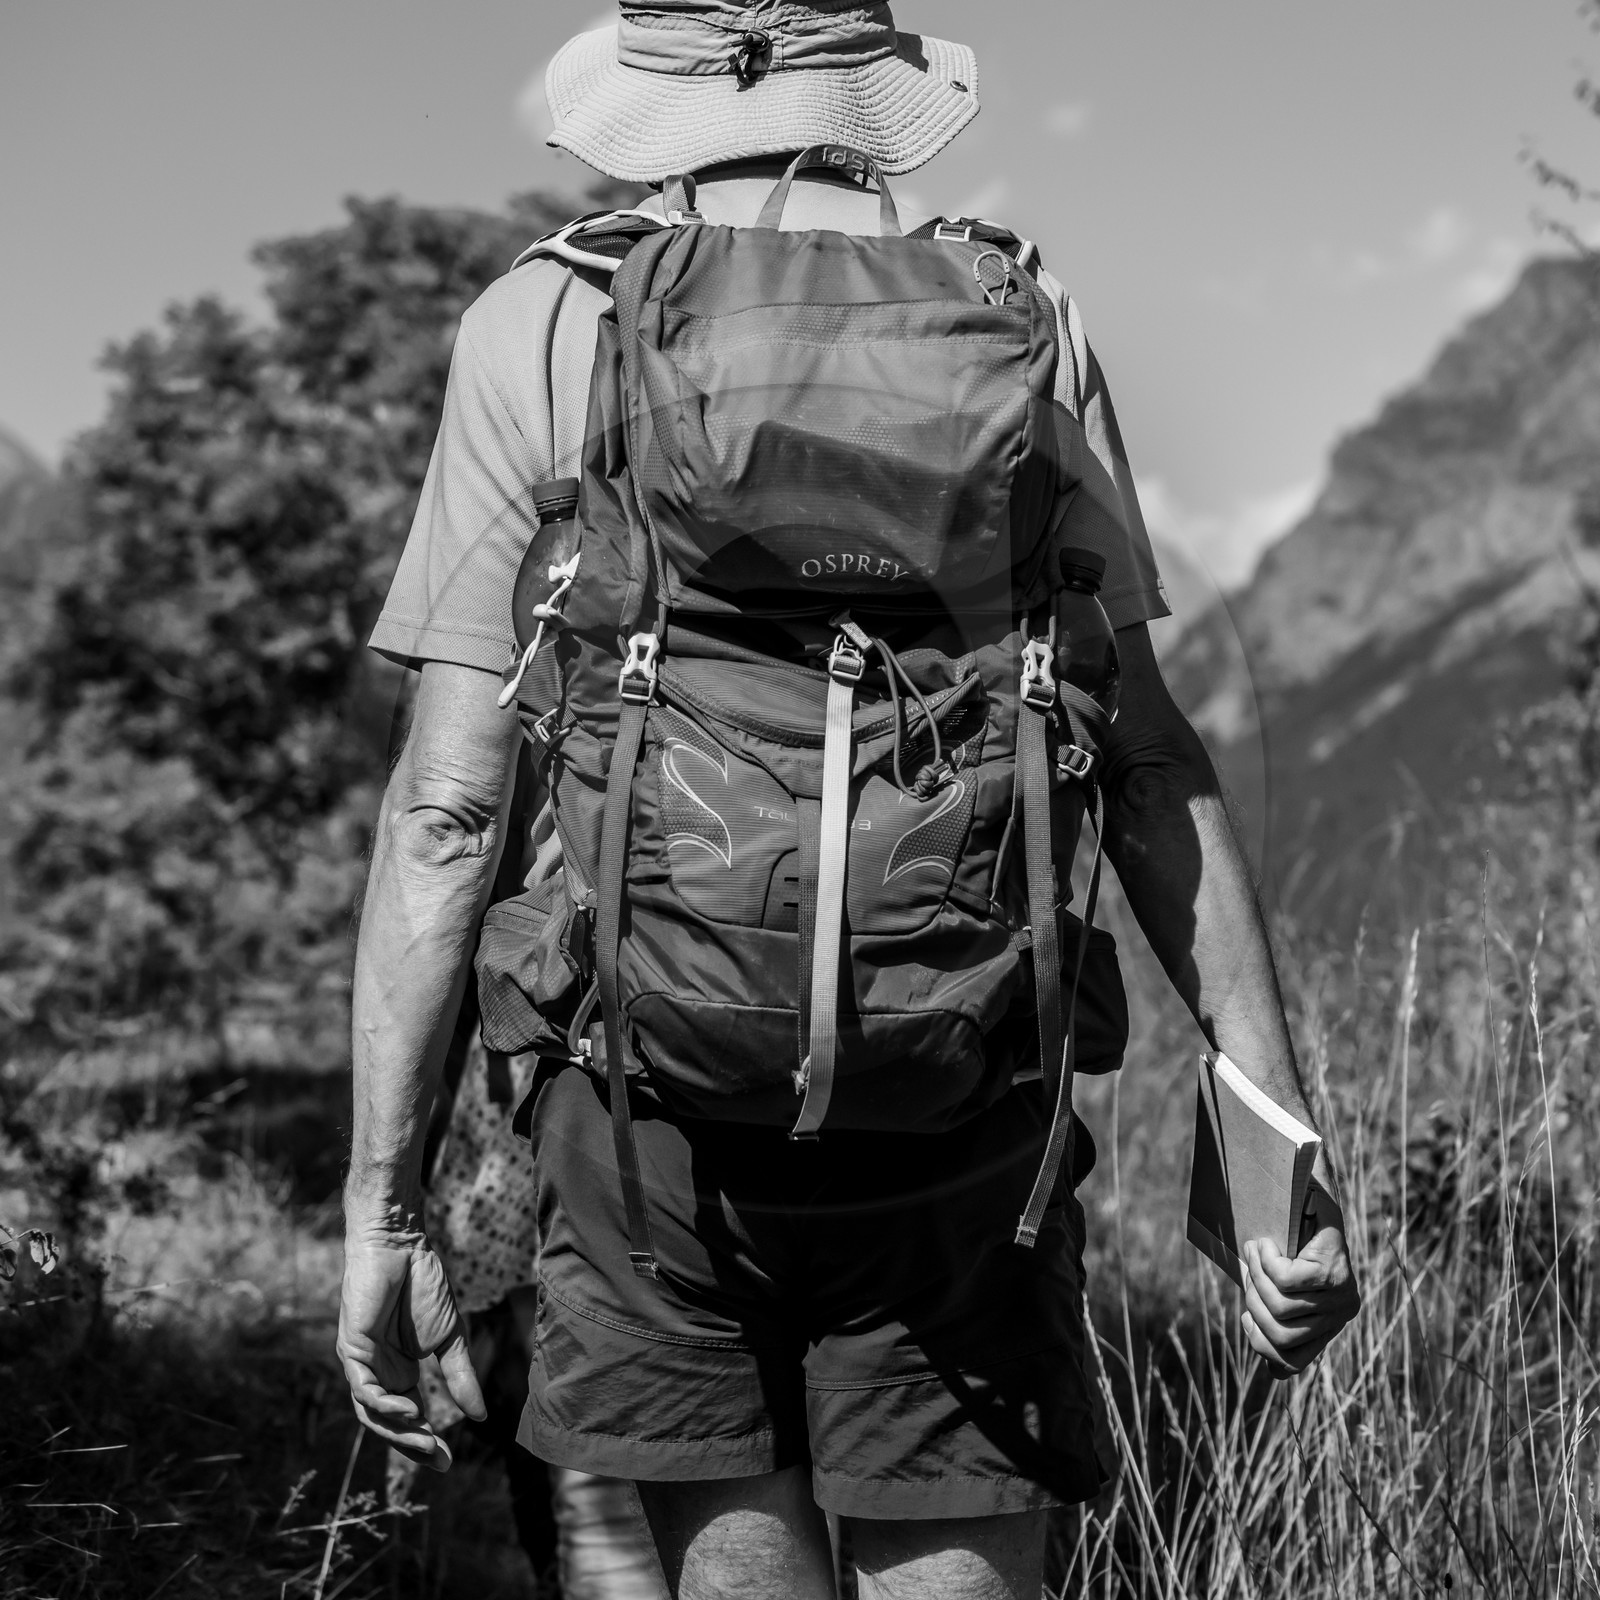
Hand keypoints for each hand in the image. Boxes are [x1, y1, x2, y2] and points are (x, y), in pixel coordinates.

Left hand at [336, 1219, 486, 1470]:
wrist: (404, 1247)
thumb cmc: (424, 1285)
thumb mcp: (450, 1338)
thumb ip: (460, 1375)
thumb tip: (480, 1416)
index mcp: (401, 1373)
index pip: (412, 1419)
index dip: (427, 1443)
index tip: (448, 1464)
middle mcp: (379, 1374)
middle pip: (390, 1424)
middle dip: (413, 1446)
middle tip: (439, 1460)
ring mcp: (362, 1364)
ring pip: (372, 1414)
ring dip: (398, 1432)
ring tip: (427, 1442)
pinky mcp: (351, 1350)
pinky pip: (362, 1389)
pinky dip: (384, 1404)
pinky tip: (410, 1409)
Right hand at [1240, 1226, 1359, 1378]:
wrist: (1307, 1195)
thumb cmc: (1289, 1241)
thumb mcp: (1281, 1286)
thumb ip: (1277, 1316)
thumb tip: (1270, 1363)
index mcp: (1327, 1327)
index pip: (1292, 1364)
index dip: (1262, 1346)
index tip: (1247, 1319)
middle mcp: (1340, 1315)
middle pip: (1280, 1336)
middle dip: (1253, 1304)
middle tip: (1247, 1271)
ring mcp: (1341, 1294)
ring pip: (1280, 1307)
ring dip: (1255, 1276)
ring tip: (1253, 1253)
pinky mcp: (1334, 1269)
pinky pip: (1286, 1279)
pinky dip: (1265, 1261)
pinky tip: (1264, 1245)